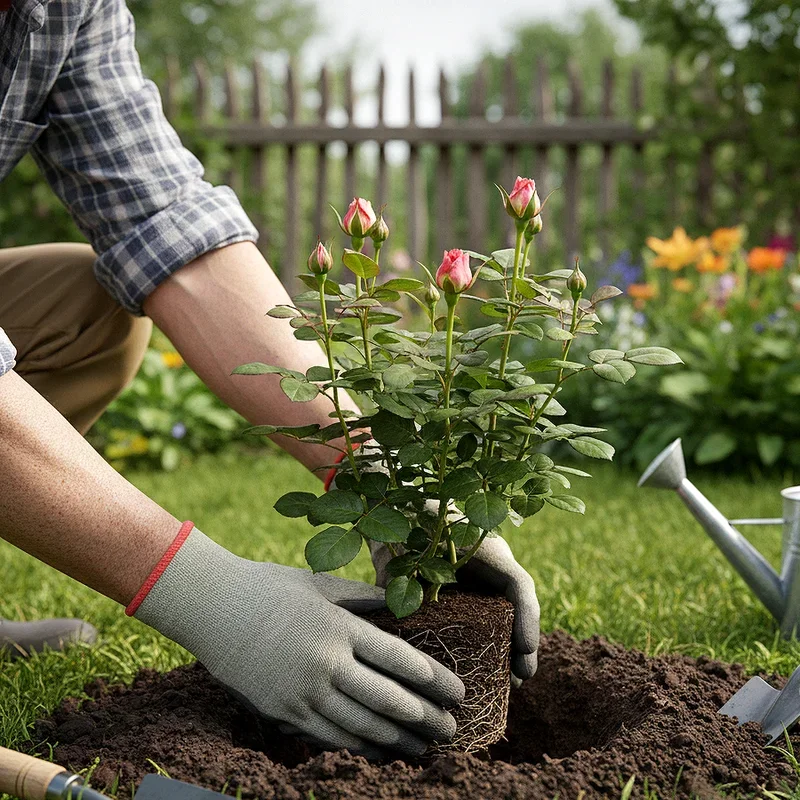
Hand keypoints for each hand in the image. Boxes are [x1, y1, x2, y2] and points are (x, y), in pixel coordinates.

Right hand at [134, 528, 463, 757]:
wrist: (213, 607)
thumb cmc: (271, 588)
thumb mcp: (321, 584)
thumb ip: (363, 597)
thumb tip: (403, 603)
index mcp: (339, 627)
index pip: (399, 659)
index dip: (434, 679)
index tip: (458, 692)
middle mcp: (325, 663)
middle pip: (387, 700)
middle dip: (425, 718)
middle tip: (452, 729)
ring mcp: (302, 692)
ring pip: (361, 727)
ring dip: (399, 741)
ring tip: (425, 747)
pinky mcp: (283, 712)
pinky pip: (329, 737)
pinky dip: (360, 749)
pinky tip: (381, 752)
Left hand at [370, 531, 539, 681]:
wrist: (400, 514)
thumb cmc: (404, 526)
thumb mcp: (404, 549)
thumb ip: (399, 579)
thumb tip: (392, 615)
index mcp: (483, 549)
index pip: (518, 582)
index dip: (526, 616)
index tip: (525, 648)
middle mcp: (490, 567)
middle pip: (517, 606)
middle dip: (522, 644)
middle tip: (521, 679)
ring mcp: (482, 581)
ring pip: (505, 616)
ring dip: (509, 649)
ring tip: (509, 686)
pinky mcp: (468, 596)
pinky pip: (485, 621)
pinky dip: (488, 645)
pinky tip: (485, 673)